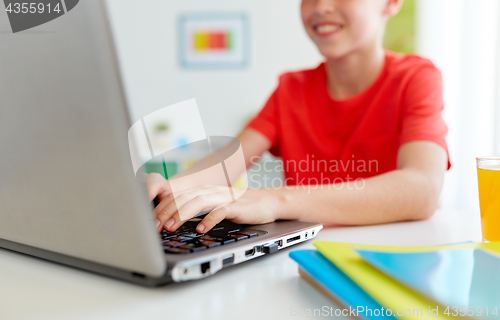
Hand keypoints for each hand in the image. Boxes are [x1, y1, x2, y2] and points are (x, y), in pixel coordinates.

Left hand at [146, 174, 280, 232]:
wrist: (268, 202)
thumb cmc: (240, 207)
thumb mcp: (215, 206)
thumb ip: (197, 210)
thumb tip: (174, 221)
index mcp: (203, 190)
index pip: (178, 195)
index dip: (162, 207)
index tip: (150, 221)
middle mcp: (211, 191)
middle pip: (183, 197)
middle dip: (166, 211)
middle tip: (155, 226)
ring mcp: (224, 197)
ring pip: (198, 201)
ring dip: (182, 214)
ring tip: (171, 226)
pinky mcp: (236, 205)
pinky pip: (220, 210)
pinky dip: (210, 219)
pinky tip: (201, 228)